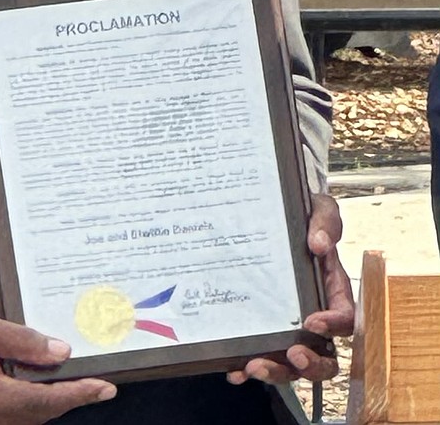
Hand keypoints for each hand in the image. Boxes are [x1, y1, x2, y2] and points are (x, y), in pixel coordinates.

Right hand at [0, 313, 116, 424]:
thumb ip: (21, 341)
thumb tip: (58, 352)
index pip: (47, 400)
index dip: (79, 394)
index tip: (105, 389)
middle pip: (42, 416)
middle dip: (70, 399)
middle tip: (94, 384)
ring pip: (28, 421)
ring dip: (50, 404)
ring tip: (70, 384)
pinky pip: (12, 421)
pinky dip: (30, 407)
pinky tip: (35, 388)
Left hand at [228, 193, 354, 386]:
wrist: (278, 212)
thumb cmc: (306, 216)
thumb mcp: (321, 209)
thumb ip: (326, 222)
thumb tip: (319, 242)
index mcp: (334, 289)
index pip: (344, 316)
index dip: (333, 325)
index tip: (312, 322)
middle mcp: (317, 313)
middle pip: (325, 354)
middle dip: (311, 364)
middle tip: (293, 355)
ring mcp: (291, 324)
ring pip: (293, 362)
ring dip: (277, 371)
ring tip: (254, 367)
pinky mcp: (268, 326)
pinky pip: (264, 353)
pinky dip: (249, 366)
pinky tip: (234, 370)